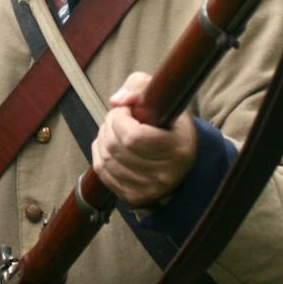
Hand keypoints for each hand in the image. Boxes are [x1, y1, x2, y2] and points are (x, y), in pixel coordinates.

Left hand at [91, 71, 195, 207]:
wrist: (182, 158)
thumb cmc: (171, 123)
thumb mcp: (163, 97)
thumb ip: (139, 87)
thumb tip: (116, 101)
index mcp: (177, 148)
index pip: (133, 137)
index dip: (120, 119)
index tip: (126, 111)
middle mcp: (165, 174)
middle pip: (116, 148)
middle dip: (108, 126)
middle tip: (117, 118)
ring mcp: (150, 189)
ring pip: (106, 161)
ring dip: (102, 140)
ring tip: (113, 131)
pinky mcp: (135, 197)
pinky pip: (104, 175)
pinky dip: (100, 156)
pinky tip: (109, 146)